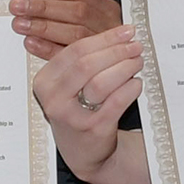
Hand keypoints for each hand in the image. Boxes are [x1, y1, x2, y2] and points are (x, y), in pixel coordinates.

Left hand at [12, 0, 123, 59]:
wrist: (118, 64)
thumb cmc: (95, 34)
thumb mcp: (88, 12)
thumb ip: (63, 2)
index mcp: (105, 7)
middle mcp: (106, 23)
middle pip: (77, 11)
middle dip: (43, 7)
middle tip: (18, 6)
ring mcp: (102, 45)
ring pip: (74, 33)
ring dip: (43, 27)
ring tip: (20, 24)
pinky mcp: (92, 66)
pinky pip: (69, 56)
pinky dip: (47, 48)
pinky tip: (31, 42)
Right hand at [33, 24, 149, 183]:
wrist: (83, 152)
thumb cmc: (78, 112)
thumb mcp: (69, 86)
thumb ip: (84, 61)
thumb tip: (120, 35)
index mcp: (45, 81)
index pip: (75, 51)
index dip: (104, 38)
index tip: (125, 31)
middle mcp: (54, 99)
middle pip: (87, 63)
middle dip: (116, 50)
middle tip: (135, 46)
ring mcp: (72, 116)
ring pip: (102, 81)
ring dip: (125, 67)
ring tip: (138, 61)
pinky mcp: (93, 129)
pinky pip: (116, 101)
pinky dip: (130, 88)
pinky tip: (136, 82)